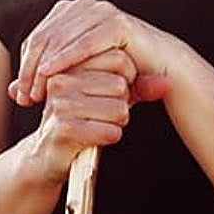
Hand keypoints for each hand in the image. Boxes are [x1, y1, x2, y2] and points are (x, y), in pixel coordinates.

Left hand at [13, 0, 177, 106]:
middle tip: (26, 97)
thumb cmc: (115, 76)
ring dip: (44, 67)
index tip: (20, 94)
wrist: (160, 72)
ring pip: (60, 39)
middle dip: (31, 70)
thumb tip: (11, 92)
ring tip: (37, 93)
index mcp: (71, 11)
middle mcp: (84, 5)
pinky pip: (84, 43)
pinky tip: (52, 75)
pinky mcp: (118, 23)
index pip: (36, 38)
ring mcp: (101, 10)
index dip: (25, 66)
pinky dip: (65, 59)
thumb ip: (45, 81)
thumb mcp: (76, 78)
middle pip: (44, 37)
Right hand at [24, 52, 136, 185]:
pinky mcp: (65, 130)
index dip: (127, 78)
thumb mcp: (106, 96)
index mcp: (69, 65)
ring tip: (98, 124)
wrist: (47, 154)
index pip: (118, 58)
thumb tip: (167, 83)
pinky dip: (110, 137)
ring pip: (119, 110)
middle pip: (121, 85)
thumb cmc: (79, 120)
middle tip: (103, 113)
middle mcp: (62, 80)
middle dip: (121, 103)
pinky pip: (110, 132)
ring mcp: (61, 104)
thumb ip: (137, 87)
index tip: (114, 92)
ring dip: (116, 123)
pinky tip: (96, 137)